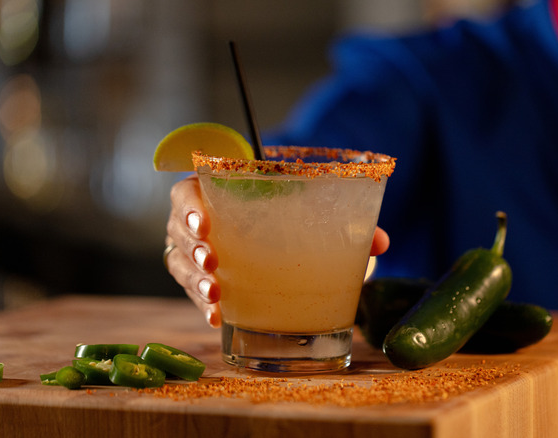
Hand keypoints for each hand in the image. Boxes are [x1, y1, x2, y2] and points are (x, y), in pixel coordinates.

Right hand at [163, 175, 389, 327]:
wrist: (281, 229)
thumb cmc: (290, 209)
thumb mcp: (311, 208)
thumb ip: (345, 222)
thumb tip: (380, 242)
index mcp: (218, 189)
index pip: (187, 191)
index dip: (188, 205)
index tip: (205, 222)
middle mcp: (199, 220)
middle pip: (177, 230)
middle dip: (192, 248)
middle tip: (213, 262)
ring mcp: (196, 252)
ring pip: (179, 264)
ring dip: (194, 280)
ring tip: (216, 295)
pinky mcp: (203, 280)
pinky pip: (192, 292)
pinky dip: (203, 305)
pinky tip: (217, 317)